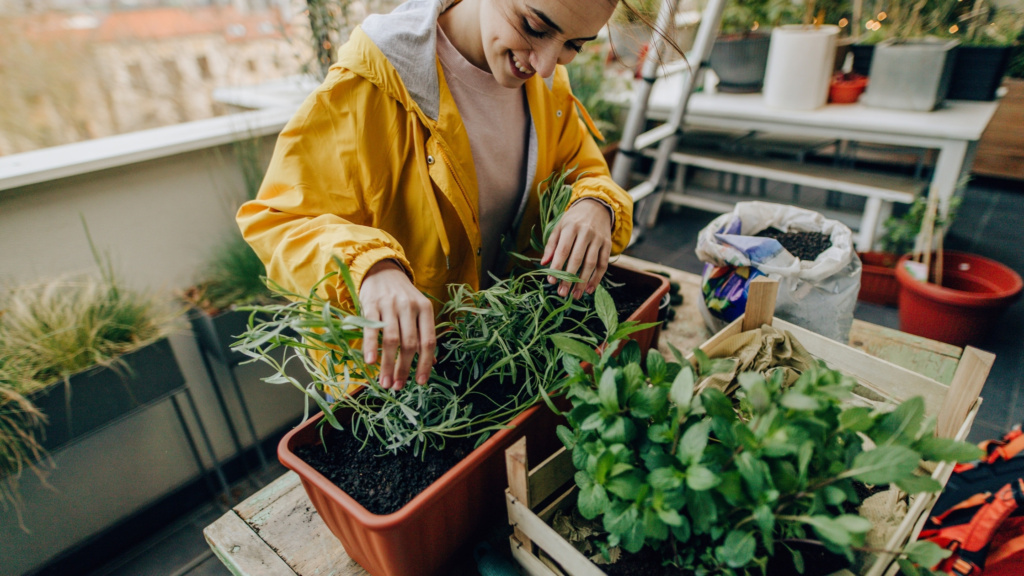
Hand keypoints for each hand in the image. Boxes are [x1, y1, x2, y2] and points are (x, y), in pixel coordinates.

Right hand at [359, 260, 435, 389]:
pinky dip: (371, 348)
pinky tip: (370, 363)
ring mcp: (390, 305)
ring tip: (385, 382)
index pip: (428, 341)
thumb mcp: (418, 310)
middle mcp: (410, 306)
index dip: (425, 364)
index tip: (420, 382)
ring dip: (388, 364)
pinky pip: (372, 330)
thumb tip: (432, 363)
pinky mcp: (372, 305)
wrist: (381, 270)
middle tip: (398, 386)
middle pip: (409, 344)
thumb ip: (423, 334)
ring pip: (391, 340)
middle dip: (404, 368)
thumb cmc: (402, 296)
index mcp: (425, 309)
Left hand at [541, 199, 612, 298]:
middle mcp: (586, 232)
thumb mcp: (559, 227)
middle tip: (562, 293)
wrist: (597, 207)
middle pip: (577, 259)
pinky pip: (603, 264)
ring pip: (591, 263)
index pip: (563, 250)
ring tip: (575, 295)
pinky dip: (597, 278)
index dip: (557, 266)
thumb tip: (544, 263)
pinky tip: (589, 289)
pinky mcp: (607, 244)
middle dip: (569, 278)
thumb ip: (551, 245)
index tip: (551, 281)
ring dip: (583, 282)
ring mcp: (598, 239)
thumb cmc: (573, 220)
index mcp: (571, 227)